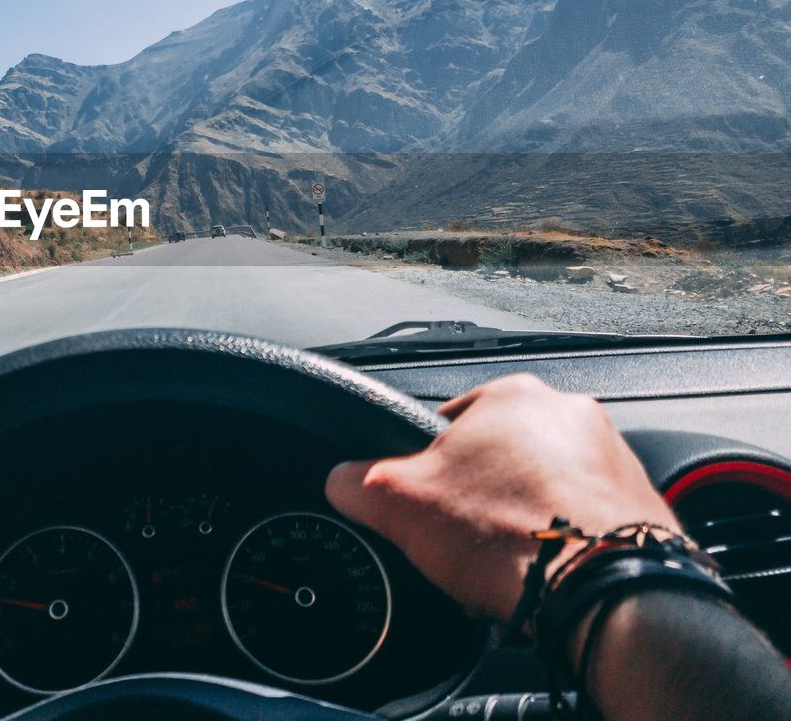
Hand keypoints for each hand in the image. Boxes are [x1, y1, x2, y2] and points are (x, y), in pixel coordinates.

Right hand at [325, 374, 675, 621]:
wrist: (605, 589)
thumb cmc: (512, 535)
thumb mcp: (400, 505)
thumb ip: (358, 482)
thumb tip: (341, 480)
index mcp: (509, 394)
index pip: (448, 426)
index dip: (430, 473)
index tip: (430, 508)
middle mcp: (568, 412)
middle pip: (500, 458)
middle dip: (482, 499)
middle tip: (467, 543)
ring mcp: (612, 455)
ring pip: (545, 488)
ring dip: (525, 520)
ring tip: (509, 567)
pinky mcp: (643, 500)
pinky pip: (587, 518)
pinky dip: (566, 542)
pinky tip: (549, 574)